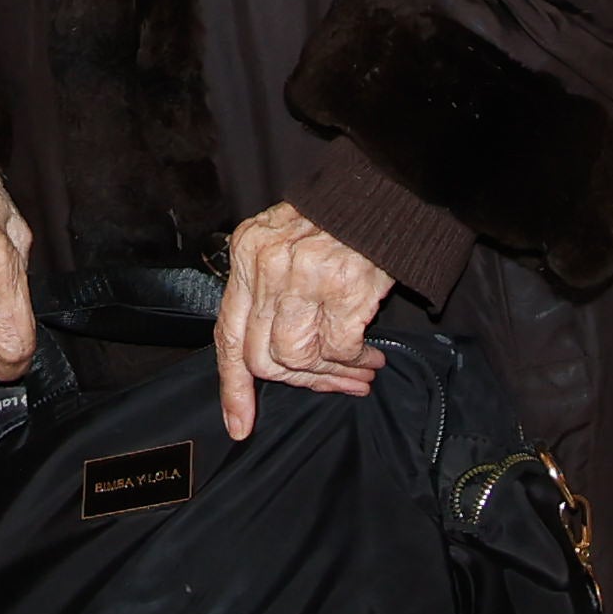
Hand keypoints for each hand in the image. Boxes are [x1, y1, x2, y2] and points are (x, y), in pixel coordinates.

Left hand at [214, 199, 392, 438]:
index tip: (240, 424)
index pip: (226, 333)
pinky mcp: (342, 288)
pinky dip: (355, 361)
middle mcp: (266, 265)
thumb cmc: (339, 219)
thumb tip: (264, 357)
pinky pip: (339, 349)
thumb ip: (266, 290)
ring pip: (296, 357)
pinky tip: (370, 357)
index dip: (232, 386)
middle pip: (260, 355)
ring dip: (330, 374)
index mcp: (247, 254)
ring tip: (357, 371)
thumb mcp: (284, 240)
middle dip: (297, 382)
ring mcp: (302, 277)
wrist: (385, 189)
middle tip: (331, 384)